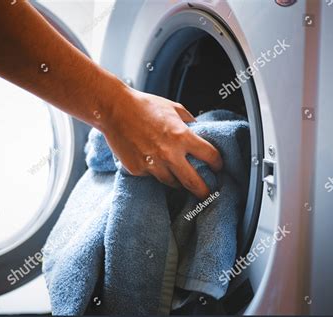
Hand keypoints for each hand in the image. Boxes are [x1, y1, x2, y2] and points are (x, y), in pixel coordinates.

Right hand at [102, 87, 222, 198]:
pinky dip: (154, 171)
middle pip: (193, 183)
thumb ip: (189, 122)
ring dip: (177, 180)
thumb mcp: (173, 108)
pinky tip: (151, 159)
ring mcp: (152, 164)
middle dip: (203, 191)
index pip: (210, 156)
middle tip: (207, 195)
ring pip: (172, 183)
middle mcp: (169, 154)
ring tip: (177, 174)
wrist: (114, 109)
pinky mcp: (137, 169)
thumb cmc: (143, 105)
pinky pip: (152, 176)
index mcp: (181, 136)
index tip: (218, 167)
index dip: (218, 163)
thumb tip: (198, 132)